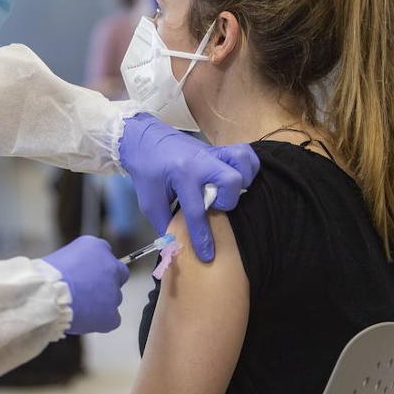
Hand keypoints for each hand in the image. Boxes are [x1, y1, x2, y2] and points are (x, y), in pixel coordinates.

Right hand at [42, 236, 129, 334]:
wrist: (45, 296)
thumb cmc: (46, 277)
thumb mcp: (63, 256)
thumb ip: (80, 262)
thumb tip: (81, 273)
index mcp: (96, 247)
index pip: (105, 255)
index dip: (95, 267)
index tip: (86, 274)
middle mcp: (110, 266)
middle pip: (117, 274)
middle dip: (106, 282)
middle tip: (88, 291)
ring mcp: (113, 291)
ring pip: (114, 298)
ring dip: (102, 302)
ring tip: (79, 306)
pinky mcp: (111, 314)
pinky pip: (113, 319)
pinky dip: (102, 321)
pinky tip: (86, 318)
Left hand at [118, 113, 259, 261]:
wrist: (145, 139)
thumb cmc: (147, 170)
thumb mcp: (149, 201)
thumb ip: (165, 223)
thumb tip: (177, 244)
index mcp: (182, 174)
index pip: (196, 210)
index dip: (202, 236)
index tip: (207, 254)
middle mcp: (201, 161)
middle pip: (230, 180)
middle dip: (227, 200)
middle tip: (215, 206)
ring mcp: (213, 152)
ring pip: (243, 161)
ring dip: (242, 180)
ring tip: (230, 192)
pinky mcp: (219, 149)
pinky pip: (245, 154)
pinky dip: (248, 167)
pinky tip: (239, 180)